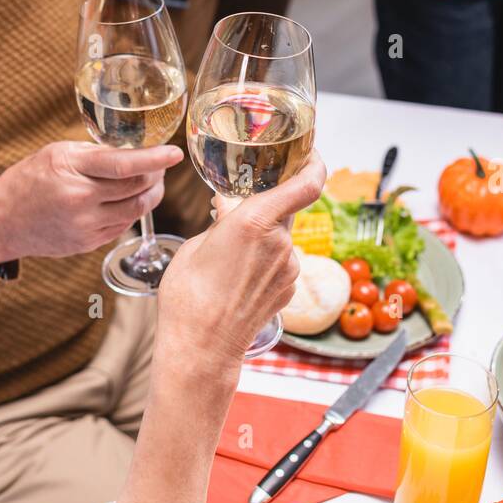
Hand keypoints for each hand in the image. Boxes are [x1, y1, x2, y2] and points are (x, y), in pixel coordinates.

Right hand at [0, 141, 183, 265]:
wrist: (2, 221)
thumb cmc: (29, 179)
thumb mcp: (57, 153)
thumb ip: (94, 153)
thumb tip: (134, 150)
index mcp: (72, 170)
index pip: (124, 165)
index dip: (154, 159)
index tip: (175, 153)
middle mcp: (80, 200)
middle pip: (136, 188)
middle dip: (156, 175)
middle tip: (161, 165)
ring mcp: (85, 226)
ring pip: (135, 210)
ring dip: (149, 195)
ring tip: (150, 182)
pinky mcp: (87, 244)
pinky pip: (122, 226)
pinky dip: (131, 211)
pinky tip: (128, 200)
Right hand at [155, 152, 326, 365]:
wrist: (201, 349)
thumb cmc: (188, 297)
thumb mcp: (196, 245)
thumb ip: (222, 221)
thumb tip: (229, 208)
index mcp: (256, 221)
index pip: (307, 183)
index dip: (314, 163)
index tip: (309, 153)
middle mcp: (280, 242)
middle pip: (285, 208)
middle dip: (265, 206)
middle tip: (237, 213)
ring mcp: (288, 268)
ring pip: (280, 237)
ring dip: (262, 237)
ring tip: (228, 258)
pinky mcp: (288, 290)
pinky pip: (280, 262)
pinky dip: (264, 261)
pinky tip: (238, 277)